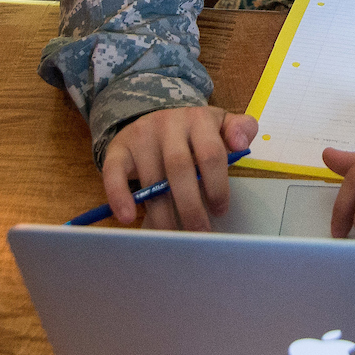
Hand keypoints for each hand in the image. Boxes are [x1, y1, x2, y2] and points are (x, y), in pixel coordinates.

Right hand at [102, 107, 259, 229]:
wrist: (156, 116)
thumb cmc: (195, 131)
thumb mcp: (221, 123)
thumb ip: (240, 129)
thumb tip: (241, 142)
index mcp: (198, 119)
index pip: (211, 153)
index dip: (217, 186)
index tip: (220, 211)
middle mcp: (168, 124)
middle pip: (180, 168)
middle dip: (191, 206)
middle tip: (199, 233)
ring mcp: (141, 135)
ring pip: (151, 178)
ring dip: (162, 213)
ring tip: (173, 238)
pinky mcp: (118, 149)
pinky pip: (113, 172)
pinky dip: (119, 196)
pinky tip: (128, 217)